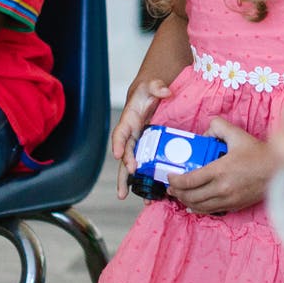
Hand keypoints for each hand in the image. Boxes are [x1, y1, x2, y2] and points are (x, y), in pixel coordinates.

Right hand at [111, 77, 171, 198]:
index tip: (118, 156)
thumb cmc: (147, 91)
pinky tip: (149, 194)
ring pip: (131, 165)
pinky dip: (146, 179)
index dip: (118, 145)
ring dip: (129, 182)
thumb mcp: (151, 85)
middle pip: (123, 157)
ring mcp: (138, 144)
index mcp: (128, 122)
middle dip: (123, 173)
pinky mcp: (147, 150)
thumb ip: (157, 87)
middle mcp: (130, 136)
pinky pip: (145, 166)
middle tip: (123, 189)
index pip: (120, 134)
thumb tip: (165, 91)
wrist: (150, 97)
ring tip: (127, 197)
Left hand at [167, 120, 273, 214]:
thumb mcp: (237, 134)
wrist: (278, 170)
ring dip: (185, 201)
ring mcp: (228, 199)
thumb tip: (205, 132)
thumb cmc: (258, 153)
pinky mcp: (234, 206)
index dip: (175, 180)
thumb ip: (218, 127)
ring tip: (180, 195)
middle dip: (177, 192)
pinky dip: (199, 208)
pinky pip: (211, 210)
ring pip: (199, 206)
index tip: (169, 176)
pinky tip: (194, 205)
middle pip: (190, 196)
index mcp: (220, 170)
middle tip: (171, 187)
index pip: (189, 180)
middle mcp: (222, 188)